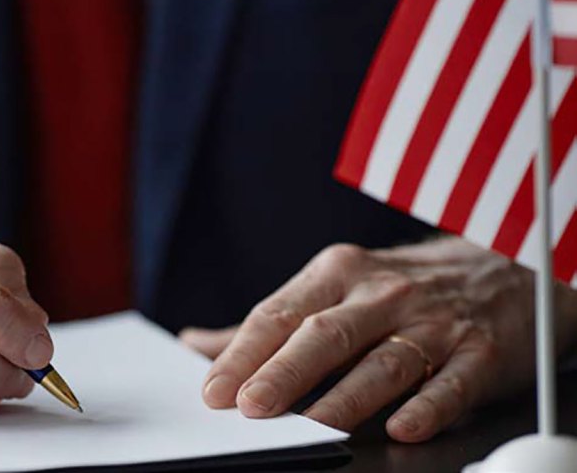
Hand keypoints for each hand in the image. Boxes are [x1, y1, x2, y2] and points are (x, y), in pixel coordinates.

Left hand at [180, 237, 576, 441]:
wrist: (502, 267)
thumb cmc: (396, 287)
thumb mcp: (331, 287)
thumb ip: (267, 322)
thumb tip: (194, 346)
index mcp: (336, 273)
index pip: (280, 313)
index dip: (244, 353)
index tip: (213, 390)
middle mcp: (381, 292)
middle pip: (325, 334)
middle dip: (284, 371)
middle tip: (250, 407)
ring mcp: (433, 321)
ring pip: (383, 361)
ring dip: (345, 397)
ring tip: (313, 429)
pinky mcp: (480, 351)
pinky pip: (452, 382)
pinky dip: (429, 405)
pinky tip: (403, 427)